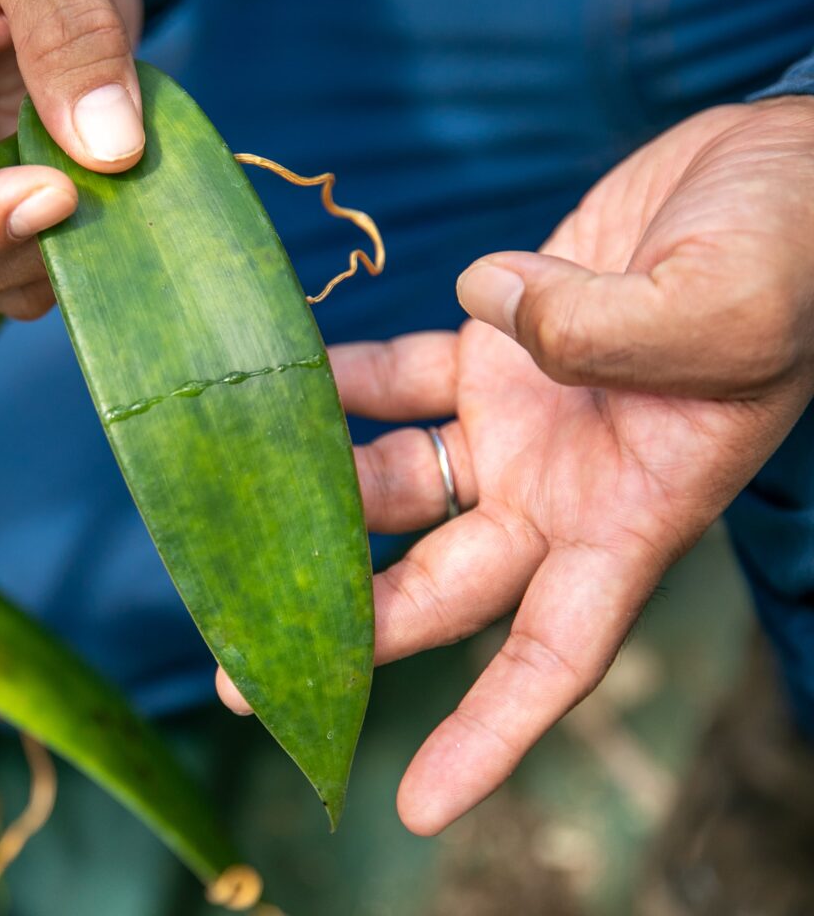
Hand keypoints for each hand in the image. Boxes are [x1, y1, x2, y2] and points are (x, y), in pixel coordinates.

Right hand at [0, 0, 143, 317]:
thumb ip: (67, 35)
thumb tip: (107, 149)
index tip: (55, 194)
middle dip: (17, 248)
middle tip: (99, 193)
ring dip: (56, 259)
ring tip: (116, 181)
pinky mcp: (8, 194)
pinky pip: (36, 259)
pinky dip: (84, 251)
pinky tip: (120, 196)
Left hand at [217, 96, 813, 833]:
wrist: (778, 166)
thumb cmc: (793, 250)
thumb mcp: (731, 300)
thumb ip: (615, 329)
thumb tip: (491, 314)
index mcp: (635, 512)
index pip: (558, 652)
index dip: (490, 734)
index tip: (418, 805)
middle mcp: (561, 487)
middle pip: (436, 588)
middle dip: (346, 634)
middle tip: (239, 678)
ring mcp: (517, 421)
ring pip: (392, 487)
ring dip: (312, 499)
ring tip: (216, 511)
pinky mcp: (488, 345)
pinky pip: (390, 376)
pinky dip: (333, 380)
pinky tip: (265, 376)